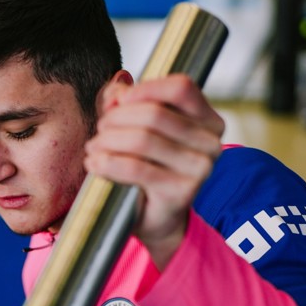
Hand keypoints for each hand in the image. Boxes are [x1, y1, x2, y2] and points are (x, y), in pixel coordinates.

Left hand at [84, 74, 224, 269]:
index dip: (146, 88)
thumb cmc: (150, 167)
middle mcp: (211, 143)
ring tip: (94, 147)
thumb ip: (129, 102)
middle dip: (118, 119)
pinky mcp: (182, 192)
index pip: (181, 88)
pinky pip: (136, 169)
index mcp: (208, 120)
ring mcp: (200, 169)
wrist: (157, 217)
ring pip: (143, 140)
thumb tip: (118, 88)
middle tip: (100, 130)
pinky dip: (108, 163)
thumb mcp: (140, 128)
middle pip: (155, 114)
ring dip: (108, 141)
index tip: (121, 100)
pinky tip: (95, 163)